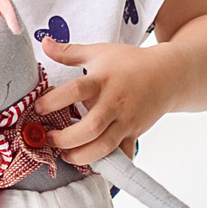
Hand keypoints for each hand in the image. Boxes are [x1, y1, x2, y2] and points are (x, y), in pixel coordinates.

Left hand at [36, 40, 187, 164]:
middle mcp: (114, 103)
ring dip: (82, 156)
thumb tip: (43, 42)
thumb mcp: (99, 52)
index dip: (54, 101)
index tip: (37, 108)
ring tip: (66, 155)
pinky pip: (123, 155)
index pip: (75, 91)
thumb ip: (69, 52)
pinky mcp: (134, 134)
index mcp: (102, 81)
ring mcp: (126, 121)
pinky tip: (92, 165)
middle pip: (90, 128)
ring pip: (104, 147)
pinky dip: (110, 165)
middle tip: (48, 139)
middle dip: (65, 139)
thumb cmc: (130, 62)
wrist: (168, 75)